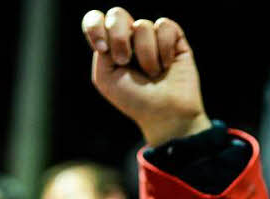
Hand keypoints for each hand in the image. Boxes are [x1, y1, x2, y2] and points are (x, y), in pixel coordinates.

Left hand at [82, 7, 210, 145]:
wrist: (165, 114)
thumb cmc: (135, 100)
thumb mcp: (106, 78)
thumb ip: (102, 49)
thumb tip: (118, 29)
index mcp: (110, 47)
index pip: (96, 20)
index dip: (95, 26)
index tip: (102, 48)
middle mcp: (131, 39)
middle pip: (117, 14)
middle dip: (120, 38)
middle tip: (125, 61)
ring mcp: (153, 37)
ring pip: (142, 26)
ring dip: (146, 56)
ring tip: (153, 74)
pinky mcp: (174, 39)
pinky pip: (165, 26)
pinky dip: (164, 49)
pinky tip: (167, 65)